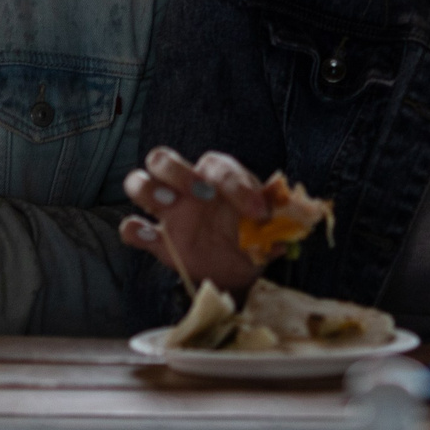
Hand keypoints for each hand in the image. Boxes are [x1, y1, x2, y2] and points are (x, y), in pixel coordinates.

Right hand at [116, 147, 268, 298]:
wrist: (237, 271)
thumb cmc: (250, 238)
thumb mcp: (269, 228)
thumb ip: (279, 219)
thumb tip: (298, 217)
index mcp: (216, 177)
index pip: (218, 166)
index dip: (237, 184)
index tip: (258, 211)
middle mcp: (186, 187)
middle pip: (162, 158)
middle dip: (178, 171)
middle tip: (202, 194)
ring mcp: (168, 213)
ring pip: (138, 182)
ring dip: (149, 189)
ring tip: (168, 205)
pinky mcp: (158, 240)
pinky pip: (131, 228)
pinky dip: (134, 229)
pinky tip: (150, 236)